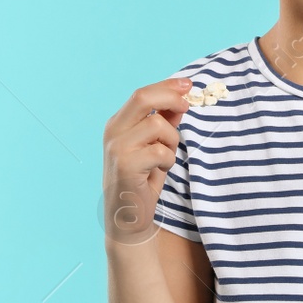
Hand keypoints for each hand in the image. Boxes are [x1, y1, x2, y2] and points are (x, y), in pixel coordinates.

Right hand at [101, 77, 189, 243]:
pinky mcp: (125, 164)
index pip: (142, 93)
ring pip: (157, 124)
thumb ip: (163, 123)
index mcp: (118, 123)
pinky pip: (160, 151)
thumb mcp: (154, 146)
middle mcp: (113, 131)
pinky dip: (168, 160)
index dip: (167, 86)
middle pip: (142, 97)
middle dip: (170, 97)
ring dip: (172, 140)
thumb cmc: (142, 180)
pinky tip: (159, 171)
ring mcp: (117, 147)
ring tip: (165, 158)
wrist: (127, 217)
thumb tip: (180, 101)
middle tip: (187, 106)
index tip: (189, 85)